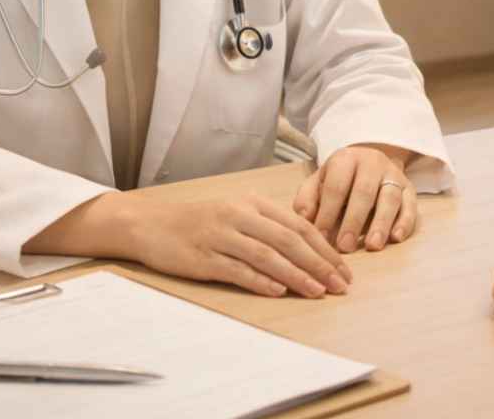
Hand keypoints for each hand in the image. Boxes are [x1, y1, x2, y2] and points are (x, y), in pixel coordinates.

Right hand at [126, 194, 351, 298]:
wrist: (149, 224)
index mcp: (252, 203)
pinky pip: (238, 270)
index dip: (324, 248)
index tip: (344, 269)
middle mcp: (239, 215)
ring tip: (318, 291)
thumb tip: (307, 248)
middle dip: (319, 264)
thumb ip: (268, 226)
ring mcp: (221, 236)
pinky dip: (261, 281)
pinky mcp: (203, 258)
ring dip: (296, 275)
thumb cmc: (198, 221)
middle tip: (340, 284)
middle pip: (289, 240)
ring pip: (268, 256)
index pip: (298, 225)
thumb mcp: (236, 213)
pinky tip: (279, 291)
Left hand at [295, 143, 418, 252]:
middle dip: (353, 221)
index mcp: (345, 159)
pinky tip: (396, 238)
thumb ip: (307, 198)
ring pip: (390, 198)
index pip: (336, 186)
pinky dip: (405, 222)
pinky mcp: (410, 189)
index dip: (328, 213)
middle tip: (345, 247)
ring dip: (381, 223)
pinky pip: (411, 205)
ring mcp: (394, 175)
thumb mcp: (317, 182)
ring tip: (372, 246)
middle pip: (364, 191)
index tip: (321, 238)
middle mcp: (372, 163)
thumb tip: (304, 218)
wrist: (368, 162)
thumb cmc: (338, 180)